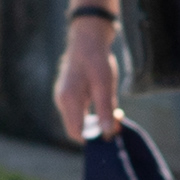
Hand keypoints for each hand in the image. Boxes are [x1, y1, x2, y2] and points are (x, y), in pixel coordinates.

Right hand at [52, 13, 121, 141]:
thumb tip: (108, 133)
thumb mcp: (105, 85)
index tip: (112, 132)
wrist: (87, 40)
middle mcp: (62, 101)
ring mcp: (63, 98)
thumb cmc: (96, 60)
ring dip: (96, 123)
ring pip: (78, 121)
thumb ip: (105, 110)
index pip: (76, 132)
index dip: (93, 138)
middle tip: (118, 122)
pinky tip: (105, 107)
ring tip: (115, 114)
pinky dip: (92, 115)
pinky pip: (78, 113)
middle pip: (77, 129)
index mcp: (69, 100)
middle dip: (97, 131)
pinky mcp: (68, 96)